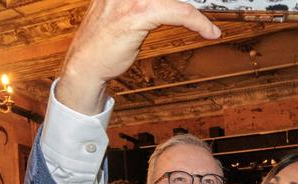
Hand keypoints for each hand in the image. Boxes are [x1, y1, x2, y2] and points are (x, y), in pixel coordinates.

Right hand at [57, 0, 220, 114]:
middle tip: (212, 5)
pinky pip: (178, 11)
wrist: (85, 64)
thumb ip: (143, 3)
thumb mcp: (123, 11)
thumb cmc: (104, 42)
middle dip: (194, 1)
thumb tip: (172, 4)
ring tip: (210, 22)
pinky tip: (209, 31)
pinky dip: (198, 22)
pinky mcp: (138, 12)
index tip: (201, 2)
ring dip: (198, 10)